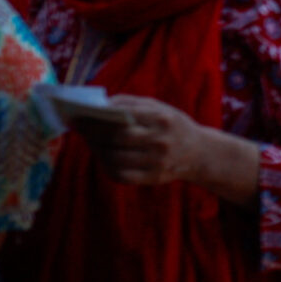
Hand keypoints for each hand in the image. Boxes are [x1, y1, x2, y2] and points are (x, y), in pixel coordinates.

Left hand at [75, 95, 225, 188]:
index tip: (80, 116)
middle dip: (93, 134)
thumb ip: (131, 103)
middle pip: (117, 138)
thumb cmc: (173, 125)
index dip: (97, 118)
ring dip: (97, 150)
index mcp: (162, 119)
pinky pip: (122, 176)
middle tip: (81, 129)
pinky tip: (104, 158)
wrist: (200, 153)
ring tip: (91, 143)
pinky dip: (107, 167)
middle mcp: (161, 140)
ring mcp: (158, 162)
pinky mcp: (154, 178)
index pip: (122, 118)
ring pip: (115, 158)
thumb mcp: (160, 108)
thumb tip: (99, 105)